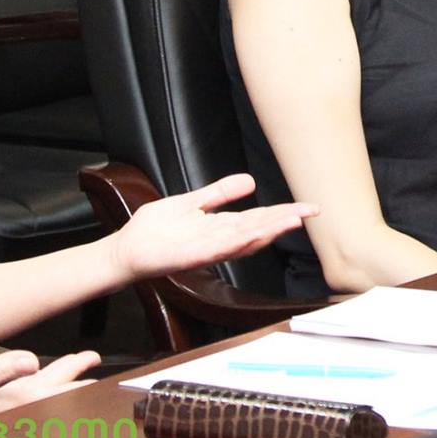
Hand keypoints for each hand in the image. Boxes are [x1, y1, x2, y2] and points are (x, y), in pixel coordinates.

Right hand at [0, 350, 98, 422]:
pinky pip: (21, 397)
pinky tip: (36, 380)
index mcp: (9, 403)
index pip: (54, 390)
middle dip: (74, 376)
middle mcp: (9, 411)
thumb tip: (32, 361)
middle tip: (91, 361)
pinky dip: (36, 387)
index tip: (93, 363)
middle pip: (51, 391)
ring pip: (38, 394)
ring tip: (75, 368)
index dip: (76, 376)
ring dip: (58, 380)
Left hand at [108, 173, 314, 283]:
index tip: (307, 207)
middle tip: (309, 212)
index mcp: (220, 226)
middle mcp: (218, 240)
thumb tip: (250, 180)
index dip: (283, 212)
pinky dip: (234, 243)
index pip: (258, 218)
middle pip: (258, 229)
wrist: (127, 248)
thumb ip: (220, 193)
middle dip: (284, 221)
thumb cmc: (156, 229)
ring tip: (289, 221)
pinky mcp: (189, 257)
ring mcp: (205, 249)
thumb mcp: (193, 202)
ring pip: (242, 240)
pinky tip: (250, 236)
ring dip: (267, 231)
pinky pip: (215, 250)